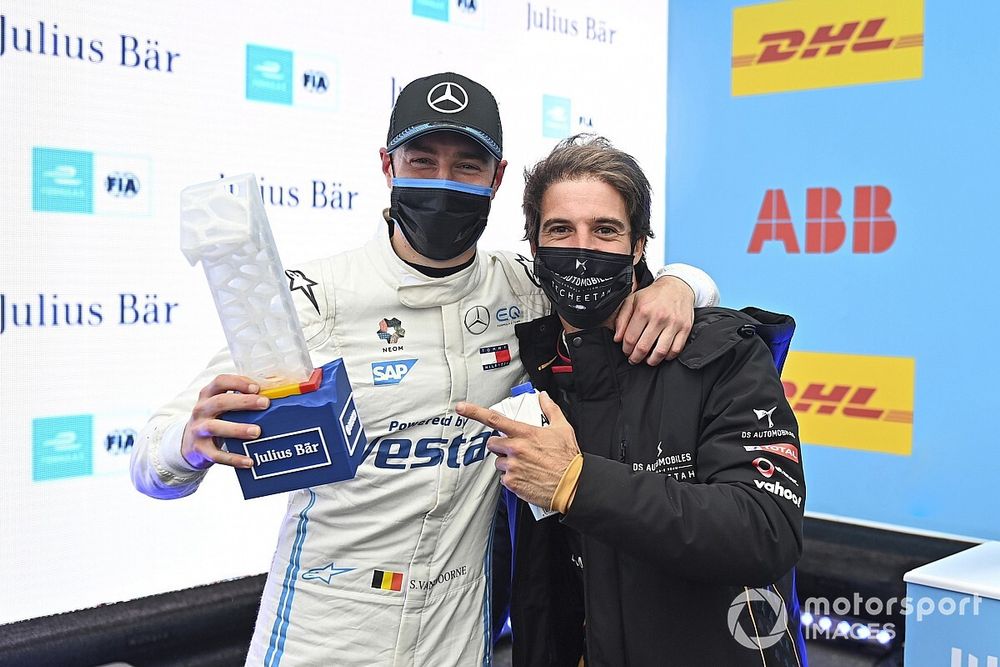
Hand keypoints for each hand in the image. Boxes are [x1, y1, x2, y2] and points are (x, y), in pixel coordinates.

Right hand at [181, 374, 268, 469]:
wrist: (189, 444)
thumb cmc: (215, 420)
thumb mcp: (221, 407)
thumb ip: (239, 400)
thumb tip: (274, 396)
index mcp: (208, 395)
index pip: (220, 382)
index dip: (238, 382)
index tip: (257, 387)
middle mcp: (201, 410)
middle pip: (220, 402)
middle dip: (243, 402)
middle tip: (265, 404)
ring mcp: (198, 430)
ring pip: (215, 427)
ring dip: (237, 429)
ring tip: (257, 432)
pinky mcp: (200, 450)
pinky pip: (217, 455)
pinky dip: (233, 459)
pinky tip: (249, 461)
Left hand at [456, 392, 579, 507]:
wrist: (572, 484)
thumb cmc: (568, 459)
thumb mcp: (563, 428)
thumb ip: (550, 409)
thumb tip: (544, 397)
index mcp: (525, 433)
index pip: (494, 419)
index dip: (474, 412)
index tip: (461, 408)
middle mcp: (515, 448)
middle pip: (492, 443)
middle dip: (500, 445)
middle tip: (514, 449)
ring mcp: (512, 466)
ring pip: (498, 462)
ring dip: (507, 463)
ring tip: (525, 465)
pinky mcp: (512, 482)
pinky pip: (504, 478)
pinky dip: (512, 478)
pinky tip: (526, 476)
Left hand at [615, 275, 694, 364]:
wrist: (677, 286)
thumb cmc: (653, 295)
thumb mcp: (632, 300)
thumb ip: (621, 318)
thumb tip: (617, 338)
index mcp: (643, 310)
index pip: (630, 338)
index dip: (626, 349)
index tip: (626, 351)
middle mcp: (659, 317)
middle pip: (643, 347)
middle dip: (636, 358)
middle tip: (634, 359)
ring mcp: (673, 324)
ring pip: (660, 351)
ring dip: (651, 361)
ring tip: (647, 360)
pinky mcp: (685, 328)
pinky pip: (676, 349)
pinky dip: (667, 356)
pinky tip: (662, 355)